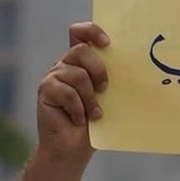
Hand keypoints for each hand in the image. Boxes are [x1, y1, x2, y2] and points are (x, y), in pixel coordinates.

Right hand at [37, 22, 110, 156]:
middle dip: (98, 69)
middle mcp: (65, 64)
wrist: (73, 149)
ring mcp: (54, 76)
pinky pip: (66, 91)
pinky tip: (79, 120)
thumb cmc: (95, 124)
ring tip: (94, 114)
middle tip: (105, 89)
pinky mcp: (45, 90)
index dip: (92, 31)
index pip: (80, 32)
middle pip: (81, 50)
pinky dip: (78, 109)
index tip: (107, 43)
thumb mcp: (108, 98)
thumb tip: (134, 68)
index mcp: (81, 61)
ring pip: (77, 74)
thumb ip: (111, 79)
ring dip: (90, 98)